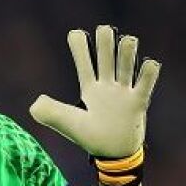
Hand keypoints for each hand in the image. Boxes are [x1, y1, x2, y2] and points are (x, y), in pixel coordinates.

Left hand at [29, 25, 159, 158]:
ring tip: (127, 42)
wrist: (113, 155)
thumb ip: (49, 112)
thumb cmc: (90, 137)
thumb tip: (35, 103)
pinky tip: (149, 65)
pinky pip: (147, 81)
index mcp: (89, 87)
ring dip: (127, 50)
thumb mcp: (67, 123)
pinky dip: (149, 71)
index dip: (79, 44)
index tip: (75, 34)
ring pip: (127, 62)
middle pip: (107, 53)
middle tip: (104, 31)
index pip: (83, 59)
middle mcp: (107, 84)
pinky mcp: (139, 101)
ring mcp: (124, 91)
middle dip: (105, 39)